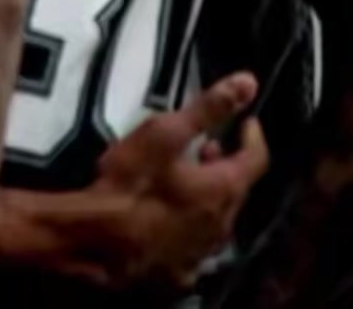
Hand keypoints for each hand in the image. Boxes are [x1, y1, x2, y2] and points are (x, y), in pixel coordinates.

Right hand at [79, 71, 271, 291]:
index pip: (256, 159)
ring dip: (208, 196)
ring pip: (216, 218)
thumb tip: (248, 82)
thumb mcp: (164, 135)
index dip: (253, 137)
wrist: (97, 240)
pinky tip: (170, 221)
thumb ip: (207, 108)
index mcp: (224, 189)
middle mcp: (222, 223)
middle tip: (208, 146)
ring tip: (186, 179)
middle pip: (236, 189)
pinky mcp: (179, 270)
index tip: (247, 122)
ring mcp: (202, 251)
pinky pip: (194, 245)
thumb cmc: (131, 183)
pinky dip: (189, 228)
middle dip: (225, 165)